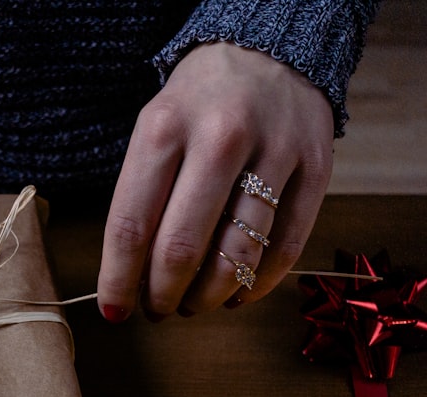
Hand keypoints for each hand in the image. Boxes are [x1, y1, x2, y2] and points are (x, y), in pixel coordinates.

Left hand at [97, 42, 334, 321]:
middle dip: (163, 294)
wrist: (265, 51)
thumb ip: (140, 198)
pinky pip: (285, 247)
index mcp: (164, 128)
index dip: (119, 279)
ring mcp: (274, 151)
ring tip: (192, 304)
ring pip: (238, 254)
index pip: (131, 224)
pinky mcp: (316, 167)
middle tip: (157, 310)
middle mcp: (220, 137)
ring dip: (209, 296)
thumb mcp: (153, 132)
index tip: (114, 311)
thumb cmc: (196, 106)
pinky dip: (257, 284)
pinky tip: (237, 294)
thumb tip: (130, 279)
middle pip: (182, 247)